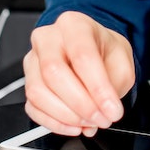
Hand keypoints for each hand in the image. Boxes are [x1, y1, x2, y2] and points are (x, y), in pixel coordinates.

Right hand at [23, 11, 137, 135]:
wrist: (93, 51)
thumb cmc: (103, 52)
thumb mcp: (122, 61)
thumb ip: (114, 84)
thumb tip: (104, 109)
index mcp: (74, 25)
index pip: (82, 55)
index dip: (98, 87)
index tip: (112, 109)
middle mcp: (48, 39)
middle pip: (53, 72)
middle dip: (81, 104)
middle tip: (102, 118)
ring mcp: (33, 61)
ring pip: (38, 92)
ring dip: (67, 116)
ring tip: (90, 122)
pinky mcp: (27, 83)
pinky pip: (33, 107)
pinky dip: (55, 123)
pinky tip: (75, 125)